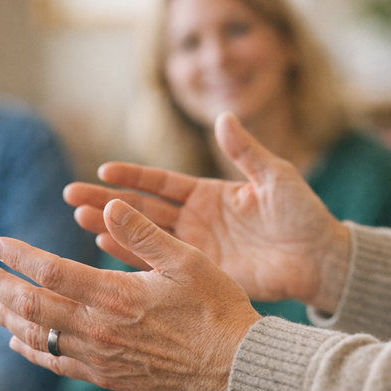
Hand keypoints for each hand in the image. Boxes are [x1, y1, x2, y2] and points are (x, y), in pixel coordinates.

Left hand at [0, 198, 261, 390]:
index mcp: (114, 295)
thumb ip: (143, 234)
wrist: (232, 368)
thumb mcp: (187, 260)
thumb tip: (108, 203)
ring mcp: (99, 357)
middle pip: (31, 306)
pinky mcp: (107, 376)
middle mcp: (98, 329)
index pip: (49, 272)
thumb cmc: (216, 308)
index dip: (18, 256)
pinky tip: (16, 343)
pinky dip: (31, 351)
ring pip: (37, 337)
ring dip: (5, 318)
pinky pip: (57, 364)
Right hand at [64, 113, 350, 313]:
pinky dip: (133, 257)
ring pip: (144, 236)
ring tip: (79, 219)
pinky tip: (106, 248)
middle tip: (72, 196)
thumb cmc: (302, 213)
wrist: (319, 258)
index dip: (132, 176)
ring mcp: (194, 248)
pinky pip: (160, 264)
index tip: (103, 170)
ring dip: (111, 227)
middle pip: (142, 208)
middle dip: (107, 200)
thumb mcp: (275, 176)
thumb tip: (223, 116)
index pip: (160, 182)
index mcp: (208, 193)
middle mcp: (194, 220)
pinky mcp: (201, 273)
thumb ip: (246, 151)